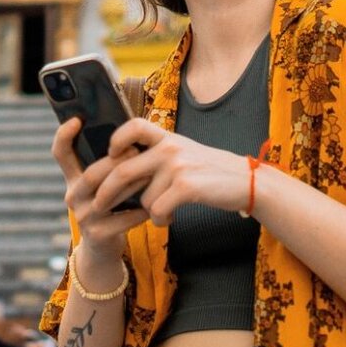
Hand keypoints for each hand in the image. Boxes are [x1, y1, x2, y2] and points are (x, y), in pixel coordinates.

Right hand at [51, 118, 151, 252]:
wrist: (104, 245)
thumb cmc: (111, 205)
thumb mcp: (104, 183)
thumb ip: (109, 162)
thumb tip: (129, 133)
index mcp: (73, 178)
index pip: (60, 154)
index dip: (63, 135)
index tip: (76, 119)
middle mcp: (73, 196)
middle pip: (90, 174)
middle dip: (115, 161)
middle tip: (136, 150)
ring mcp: (83, 217)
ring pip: (108, 195)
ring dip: (132, 182)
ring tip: (152, 172)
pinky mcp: (97, 234)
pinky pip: (123, 218)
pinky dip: (141, 209)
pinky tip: (155, 202)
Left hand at [85, 119, 250, 226]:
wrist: (247, 181)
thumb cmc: (211, 171)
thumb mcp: (184, 152)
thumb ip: (157, 154)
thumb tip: (123, 166)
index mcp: (167, 138)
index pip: (134, 126)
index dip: (116, 139)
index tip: (110, 155)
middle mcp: (170, 148)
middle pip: (123, 170)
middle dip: (105, 193)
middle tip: (98, 206)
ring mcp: (178, 166)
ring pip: (144, 199)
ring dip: (149, 213)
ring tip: (163, 212)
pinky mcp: (186, 186)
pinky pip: (158, 211)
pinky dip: (161, 220)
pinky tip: (170, 218)